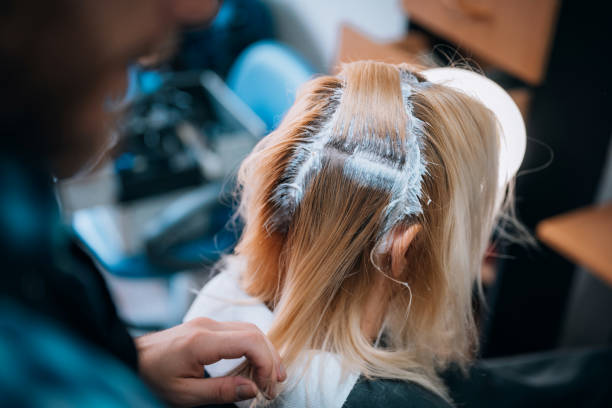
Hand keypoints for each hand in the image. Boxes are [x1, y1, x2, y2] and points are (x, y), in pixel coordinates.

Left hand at [135, 317, 286, 406]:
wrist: (129, 359)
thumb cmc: (151, 378)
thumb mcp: (184, 395)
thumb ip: (221, 391)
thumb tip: (252, 389)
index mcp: (201, 341)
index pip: (249, 341)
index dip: (266, 363)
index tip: (267, 387)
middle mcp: (207, 325)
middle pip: (254, 332)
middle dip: (270, 358)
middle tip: (275, 385)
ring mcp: (207, 323)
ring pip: (249, 330)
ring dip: (264, 352)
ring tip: (270, 378)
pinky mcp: (206, 327)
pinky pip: (238, 332)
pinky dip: (252, 348)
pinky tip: (253, 367)